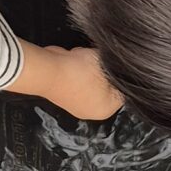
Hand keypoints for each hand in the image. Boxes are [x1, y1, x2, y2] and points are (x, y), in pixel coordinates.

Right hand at [9, 42, 124, 122]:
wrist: (49, 70)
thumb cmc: (81, 71)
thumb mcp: (107, 66)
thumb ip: (118, 69)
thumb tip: (121, 66)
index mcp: (105, 110)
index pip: (122, 91)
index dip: (119, 73)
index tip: (114, 62)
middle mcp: (90, 112)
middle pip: (105, 86)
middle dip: (102, 69)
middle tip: (97, 60)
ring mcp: (74, 104)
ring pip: (90, 79)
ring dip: (89, 66)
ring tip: (83, 58)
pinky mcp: (62, 94)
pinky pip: (76, 77)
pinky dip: (76, 66)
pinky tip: (72, 60)